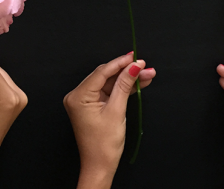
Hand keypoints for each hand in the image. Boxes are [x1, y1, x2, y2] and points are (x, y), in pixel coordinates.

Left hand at [63, 52, 155, 188]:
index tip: (135, 57)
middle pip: (105, 76)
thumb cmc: (104, 144)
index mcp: (78, 96)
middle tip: (144, 66)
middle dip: (126, 71)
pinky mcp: (91, 106)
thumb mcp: (117, 111)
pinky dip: (121, 89)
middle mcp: (77, 96)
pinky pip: (107, 92)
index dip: (120, 63)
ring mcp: (84, 101)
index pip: (101, 72)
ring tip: (146, 74)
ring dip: (127, 79)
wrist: (100, 165)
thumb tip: (133, 67)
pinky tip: (137, 83)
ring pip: (108, 83)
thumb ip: (124, 86)